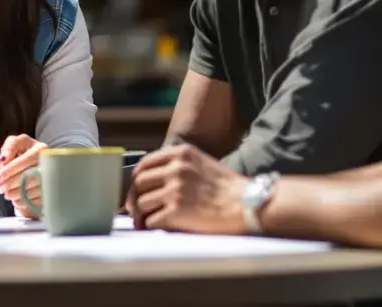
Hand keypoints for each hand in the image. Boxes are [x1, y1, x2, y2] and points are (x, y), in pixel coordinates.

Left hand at [0, 134, 46, 218]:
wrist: (40, 162)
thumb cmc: (26, 152)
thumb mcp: (17, 144)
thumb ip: (9, 147)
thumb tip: (3, 159)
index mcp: (39, 149)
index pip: (22, 161)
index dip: (8, 171)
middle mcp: (49, 163)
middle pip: (28, 177)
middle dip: (10, 184)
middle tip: (0, 189)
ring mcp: (52, 177)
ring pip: (32, 190)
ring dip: (16, 194)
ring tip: (7, 194)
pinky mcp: (51, 190)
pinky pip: (36, 199)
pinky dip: (24, 201)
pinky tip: (16, 199)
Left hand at [125, 144, 248, 234]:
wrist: (248, 204)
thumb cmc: (227, 187)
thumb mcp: (200, 162)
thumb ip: (177, 164)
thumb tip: (151, 179)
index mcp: (180, 154)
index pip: (144, 163)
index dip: (136, 179)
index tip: (136, 189)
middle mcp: (175, 169)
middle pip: (138, 183)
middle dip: (133, 197)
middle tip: (134, 209)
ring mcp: (175, 190)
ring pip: (141, 202)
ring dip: (140, 214)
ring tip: (143, 221)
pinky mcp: (177, 211)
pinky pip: (151, 220)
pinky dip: (150, 226)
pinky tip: (155, 227)